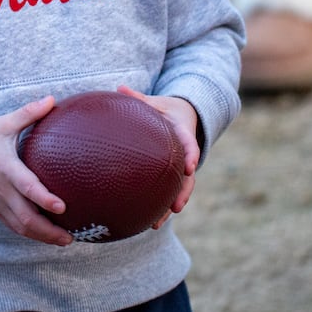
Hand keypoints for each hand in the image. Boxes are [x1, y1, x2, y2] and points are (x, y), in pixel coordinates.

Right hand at [0, 96, 73, 246]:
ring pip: (20, 227)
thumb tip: (52, 99)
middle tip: (70, 238)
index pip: (26, 187)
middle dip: (48, 231)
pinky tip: (48, 237)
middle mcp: (1, 190)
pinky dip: (31, 234)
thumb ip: (29, 113)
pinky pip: (14, 227)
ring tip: (65, 241)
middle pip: (25, 217)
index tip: (62, 207)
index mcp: (6, 168)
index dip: (44, 199)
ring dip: (42, 237)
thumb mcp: (5, 123)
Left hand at [116, 85, 199, 224]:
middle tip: (176, 206)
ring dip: (169, 206)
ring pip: (179, 191)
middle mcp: (185, 155)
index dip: (191, 155)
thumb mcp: (156, 102)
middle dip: (183, 192)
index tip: (189, 166)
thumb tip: (119, 88)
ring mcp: (180, 168)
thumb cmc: (165, 109)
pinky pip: (168, 193)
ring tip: (156, 223)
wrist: (183, 116)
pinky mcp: (172, 176)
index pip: (190, 145)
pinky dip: (160, 207)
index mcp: (184, 134)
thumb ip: (139, 98)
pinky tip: (148, 223)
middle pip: (188, 177)